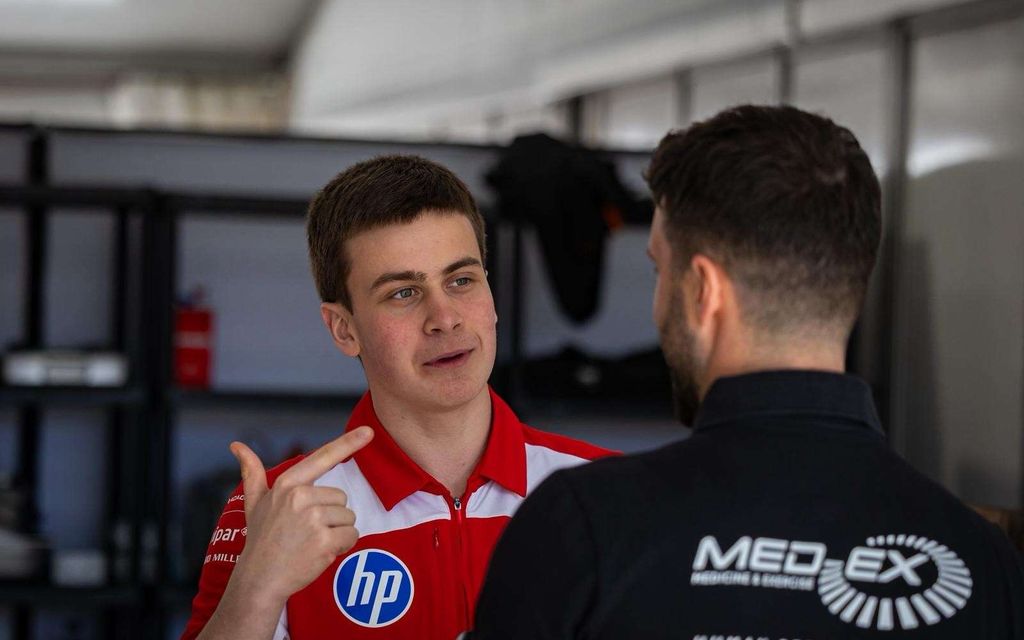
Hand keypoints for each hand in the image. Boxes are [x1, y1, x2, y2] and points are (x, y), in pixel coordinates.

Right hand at [227, 426, 374, 602]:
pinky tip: (320, 553)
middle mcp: (300, 497)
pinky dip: (342, 546)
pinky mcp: (324, 539)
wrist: (260, 579)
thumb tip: (236, 445)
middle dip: (331, 516)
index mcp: (287, 484)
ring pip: (348, 517)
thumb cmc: (261, 539)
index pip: (323, 458)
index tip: (369, 431)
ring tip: (311, 543)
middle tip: (307, 532)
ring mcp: (313, 518)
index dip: (348, 443)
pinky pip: (352, 536)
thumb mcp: (253, 502)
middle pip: (341, 498)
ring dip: (337, 532)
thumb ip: (251, 473)